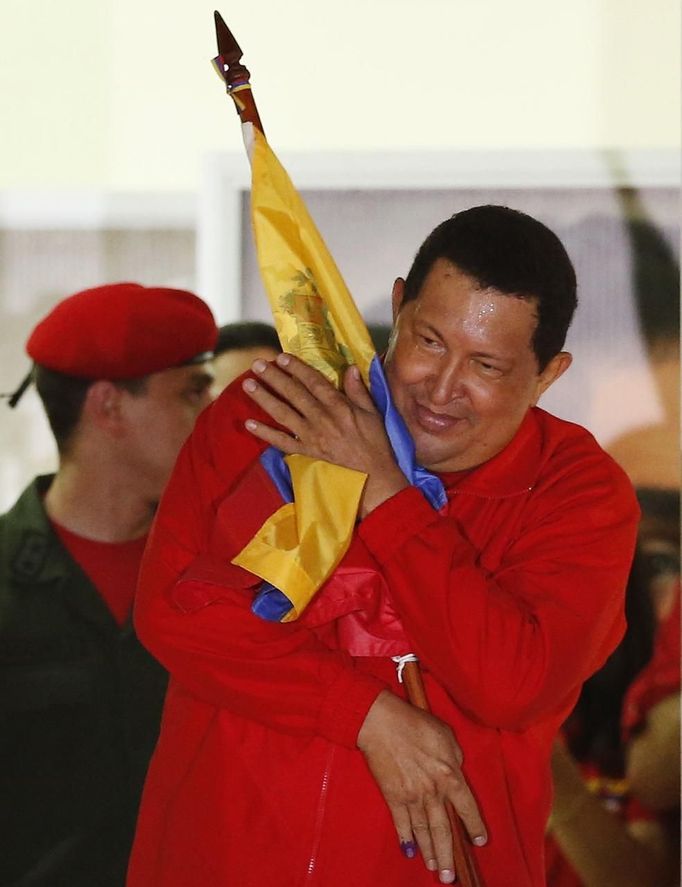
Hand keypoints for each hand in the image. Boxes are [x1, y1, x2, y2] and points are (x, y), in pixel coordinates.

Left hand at [242, 354, 407, 515]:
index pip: (313, 382)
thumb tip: (351, 368)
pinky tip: (249, 423)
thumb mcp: (373, 412)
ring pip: (283, 414)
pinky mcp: (306, 452)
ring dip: (264, 398)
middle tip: (256, 364)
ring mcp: (311, 436)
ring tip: (248, 385)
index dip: (296, 368)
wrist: (374, 474)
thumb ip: (358, 390)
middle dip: (274, 377)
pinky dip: (265, 433)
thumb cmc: (375, 441)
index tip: (281, 357)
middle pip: (293, 394)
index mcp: (339, 407)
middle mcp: (321, 419)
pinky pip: (282, 442)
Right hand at [357, 690, 486, 882]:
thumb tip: (456, 771)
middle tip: (451, 878)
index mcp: (450, 775)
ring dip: (429, 853)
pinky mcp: (393, 796)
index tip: (479, 841)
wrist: (382, 723)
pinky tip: (409, 851)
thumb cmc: (415, 723)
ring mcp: (412, 797)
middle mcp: (433, 791)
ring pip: (423, 832)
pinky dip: (406, 838)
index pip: (468, 808)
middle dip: (448, 855)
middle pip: (444, 830)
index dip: (475, 826)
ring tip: (435, 869)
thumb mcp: (446, 735)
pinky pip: (401, 823)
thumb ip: (455, 757)